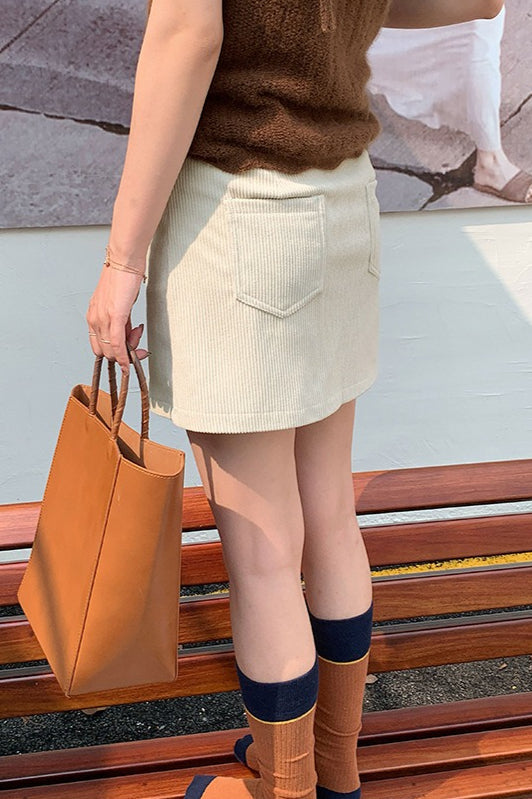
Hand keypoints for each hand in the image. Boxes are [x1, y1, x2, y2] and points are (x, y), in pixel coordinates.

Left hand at [86, 260, 149, 375]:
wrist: (125, 260)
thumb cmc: (122, 277)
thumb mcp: (119, 304)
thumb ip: (121, 322)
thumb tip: (128, 336)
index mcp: (93, 316)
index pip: (98, 346)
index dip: (114, 353)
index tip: (129, 349)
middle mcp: (94, 319)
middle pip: (104, 352)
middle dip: (122, 355)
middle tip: (138, 345)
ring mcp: (103, 318)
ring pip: (111, 350)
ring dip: (128, 352)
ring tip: (138, 334)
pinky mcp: (115, 316)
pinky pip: (117, 343)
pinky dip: (123, 355)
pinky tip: (130, 360)